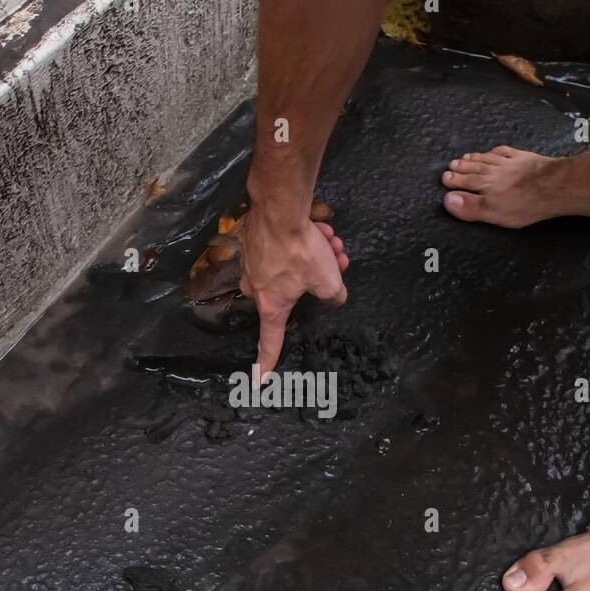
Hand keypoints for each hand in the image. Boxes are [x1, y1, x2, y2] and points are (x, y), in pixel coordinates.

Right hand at [238, 211, 349, 374]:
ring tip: (330, 241)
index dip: (266, 364)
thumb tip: (334, 297)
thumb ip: (333, 295)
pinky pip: (285, 248)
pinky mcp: (257, 242)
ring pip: (292, 267)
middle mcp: (257, 287)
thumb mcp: (328, 280)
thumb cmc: (298, 250)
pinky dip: (304, 241)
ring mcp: (253, 263)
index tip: (260, 381)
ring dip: (316, 256)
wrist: (280, 209)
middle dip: (317, 278)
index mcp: (271, 305)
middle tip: (336, 264)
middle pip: (291, 293)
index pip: (269, 342)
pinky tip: (318, 230)